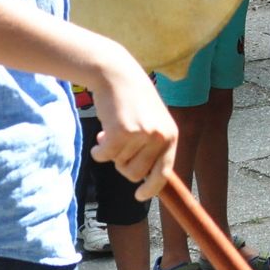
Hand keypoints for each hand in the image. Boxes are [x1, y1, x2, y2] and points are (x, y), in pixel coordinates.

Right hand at [87, 43, 177, 199]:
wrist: (117, 74)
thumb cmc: (132, 99)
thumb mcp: (152, 120)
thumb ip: (150, 146)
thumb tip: (138, 177)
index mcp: (170, 135)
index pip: (163, 172)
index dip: (151, 188)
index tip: (140, 195)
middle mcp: (160, 137)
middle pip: (135, 173)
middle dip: (122, 164)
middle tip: (118, 145)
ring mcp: (142, 135)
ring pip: (118, 164)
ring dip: (111, 152)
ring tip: (113, 130)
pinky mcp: (122, 132)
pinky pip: (104, 156)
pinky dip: (98, 150)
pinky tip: (101, 134)